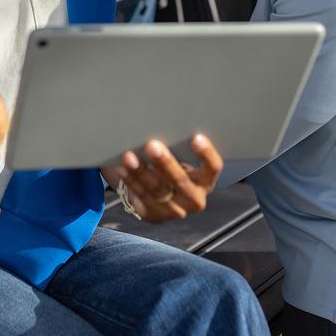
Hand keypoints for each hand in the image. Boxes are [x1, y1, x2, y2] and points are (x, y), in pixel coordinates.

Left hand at [101, 134, 221, 222]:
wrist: (159, 193)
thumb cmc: (172, 162)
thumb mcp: (180, 156)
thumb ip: (177, 144)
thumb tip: (162, 119)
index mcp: (206, 180)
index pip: (213, 168)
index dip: (206, 154)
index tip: (196, 137)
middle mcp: (194, 199)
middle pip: (181, 180)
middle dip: (165, 163)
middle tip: (152, 145)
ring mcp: (175, 211)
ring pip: (158, 191)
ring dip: (142, 172)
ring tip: (129, 156)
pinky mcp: (156, 216)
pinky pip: (142, 199)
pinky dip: (131, 182)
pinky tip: (122, 170)